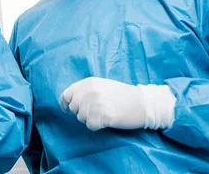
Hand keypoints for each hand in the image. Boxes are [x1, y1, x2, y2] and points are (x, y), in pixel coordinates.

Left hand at [59, 77, 175, 130]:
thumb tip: (69, 100)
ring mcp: (95, 104)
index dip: (65, 104)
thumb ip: (85, 90)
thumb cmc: (122, 94)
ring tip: (103, 114)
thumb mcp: (101, 85)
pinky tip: (107, 120)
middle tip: (95, 111)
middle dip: (81, 112)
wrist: (142, 103)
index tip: (67, 109)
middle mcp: (89, 92)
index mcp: (88, 82)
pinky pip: (90, 126)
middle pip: (73, 108)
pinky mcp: (102, 116)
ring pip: (81, 118)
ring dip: (90, 119)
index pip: (66, 95)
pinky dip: (97, 126)